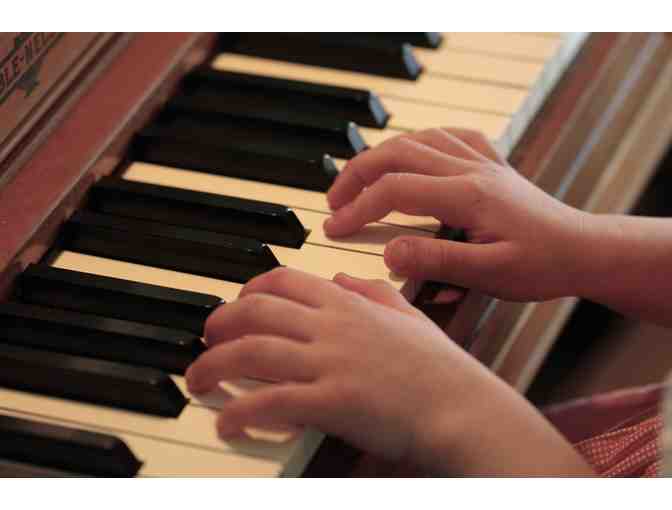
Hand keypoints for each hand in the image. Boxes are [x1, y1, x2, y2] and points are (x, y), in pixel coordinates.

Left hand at [185, 268, 514, 466]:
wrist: (464, 408)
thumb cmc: (440, 368)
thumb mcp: (408, 315)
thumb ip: (373, 291)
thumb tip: (344, 278)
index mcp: (349, 305)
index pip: (284, 280)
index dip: (248, 289)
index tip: (234, 304)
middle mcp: (334, 327)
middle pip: (257, 312)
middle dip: (220, 323)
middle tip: (206, 339)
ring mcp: (331, 363)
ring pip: (253, 352)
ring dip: (214, 365)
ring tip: (197, 380)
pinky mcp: (333, 402)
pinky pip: (272, 402)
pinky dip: (241, 410)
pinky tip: (226, 421)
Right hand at [325, 128, 592, 300]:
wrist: (584, 249)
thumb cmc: (543, 265)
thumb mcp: (491, 275)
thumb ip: (438, 263)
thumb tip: (389, 252)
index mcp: (468, 195)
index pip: (396, 191)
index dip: (358, 208)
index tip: (334, 228)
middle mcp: (471, 169)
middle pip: (398, 152)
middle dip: (357, 174)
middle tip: (333, 200)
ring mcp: (481, 161)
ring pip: (418, 138)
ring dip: (380, 154)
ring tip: (358, 178)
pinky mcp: (490, 163)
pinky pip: (448, 135)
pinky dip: (419, 139)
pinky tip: (410, 151)